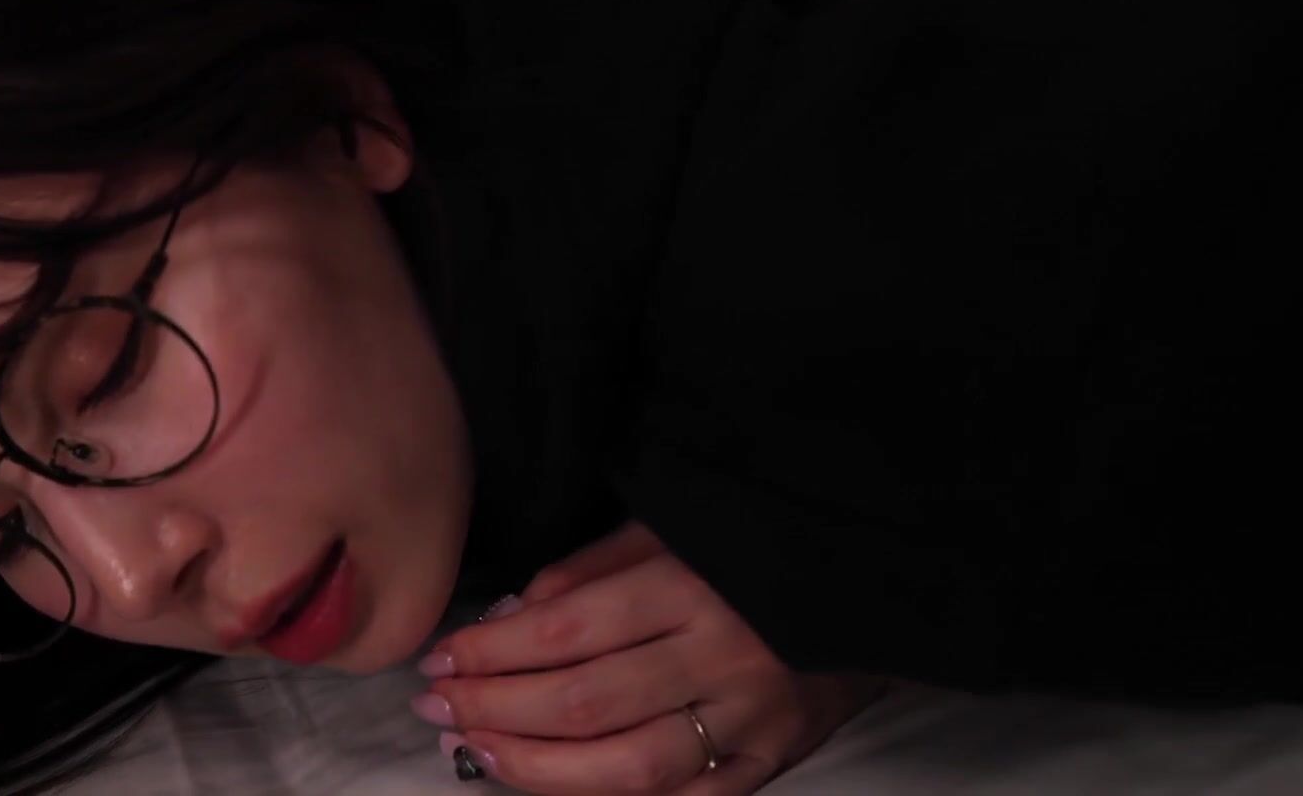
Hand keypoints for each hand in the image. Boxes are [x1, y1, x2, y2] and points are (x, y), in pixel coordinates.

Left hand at [412, 522, 883, 793]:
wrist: (864, 588)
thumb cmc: (747, 551)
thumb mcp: (666, 532)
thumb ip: (584, 573)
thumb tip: (505, 619)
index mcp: (691, 585)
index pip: (566, 629)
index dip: (491, 651)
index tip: (440, 657)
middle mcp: (722, 658)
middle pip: (583, 705)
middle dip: (495, 710)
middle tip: (439, 707)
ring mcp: (748, 722)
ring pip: (625, 770)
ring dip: (534, 768)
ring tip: (477, 749)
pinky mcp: (768, 764)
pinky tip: (551, 782)